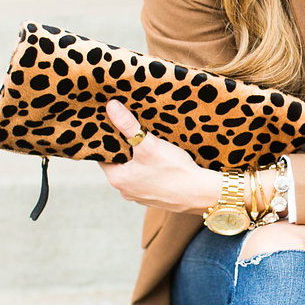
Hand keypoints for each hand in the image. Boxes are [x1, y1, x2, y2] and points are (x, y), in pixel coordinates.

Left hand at [98, 99, 218, 212]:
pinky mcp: (154, 197)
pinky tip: (160, 162)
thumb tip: (111, 107)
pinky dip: (149, 170)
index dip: (108, 139)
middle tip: (132, 131)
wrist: (200, 194)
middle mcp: (124, 190)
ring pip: (133, 171)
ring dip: (137, 159)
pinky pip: (145, 179)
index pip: (103, 154)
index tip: (114, 126)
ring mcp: (139, 196)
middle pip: (118, 163)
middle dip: (125, 147)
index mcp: (117, 178)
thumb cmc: (174, 170)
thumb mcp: (149, 144)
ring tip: (147, 145)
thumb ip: (128, 125)